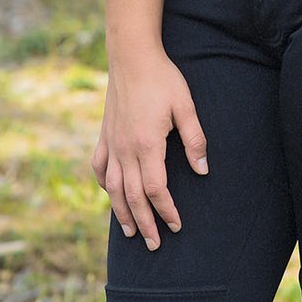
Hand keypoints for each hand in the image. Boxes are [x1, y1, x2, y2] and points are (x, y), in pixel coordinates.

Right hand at [91, 49, 207, 250]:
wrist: (132, 56)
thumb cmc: (163, 78)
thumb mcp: (185, 105)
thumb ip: (195, 138)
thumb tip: (202, 170)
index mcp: (147, 144)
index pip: (156, 189)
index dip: (167, 210)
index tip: (177, 225)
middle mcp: (125, 149)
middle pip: (133, 197)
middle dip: (145, 223)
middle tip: (156, 244)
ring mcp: (111, 143)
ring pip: (112, 188)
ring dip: (122, 212)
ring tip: (131, 232)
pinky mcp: (104, 134)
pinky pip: (99, 167)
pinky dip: (104, 185)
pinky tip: (110, 192)